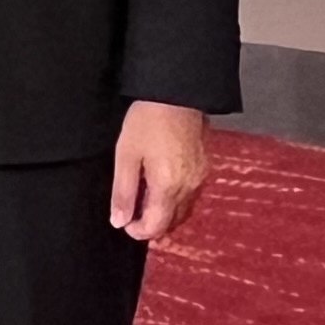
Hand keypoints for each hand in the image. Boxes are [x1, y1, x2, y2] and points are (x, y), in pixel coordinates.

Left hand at [109, 101, 209, 243]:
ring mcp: (200, 177)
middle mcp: (190, 187)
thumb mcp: (126, 155)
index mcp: (169, 187)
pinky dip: (177, 200)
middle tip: (133, 212)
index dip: (138, 231)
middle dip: (153, 224)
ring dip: (166, 214)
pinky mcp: (205, 167)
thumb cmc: (147, 120)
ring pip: (185, 211)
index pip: (156, 226)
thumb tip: (119, 222)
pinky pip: (192, 195)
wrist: (176, 93)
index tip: (124, 222)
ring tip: (145, 198)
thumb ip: (123, 192)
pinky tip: (162, 185)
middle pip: (173, 223)